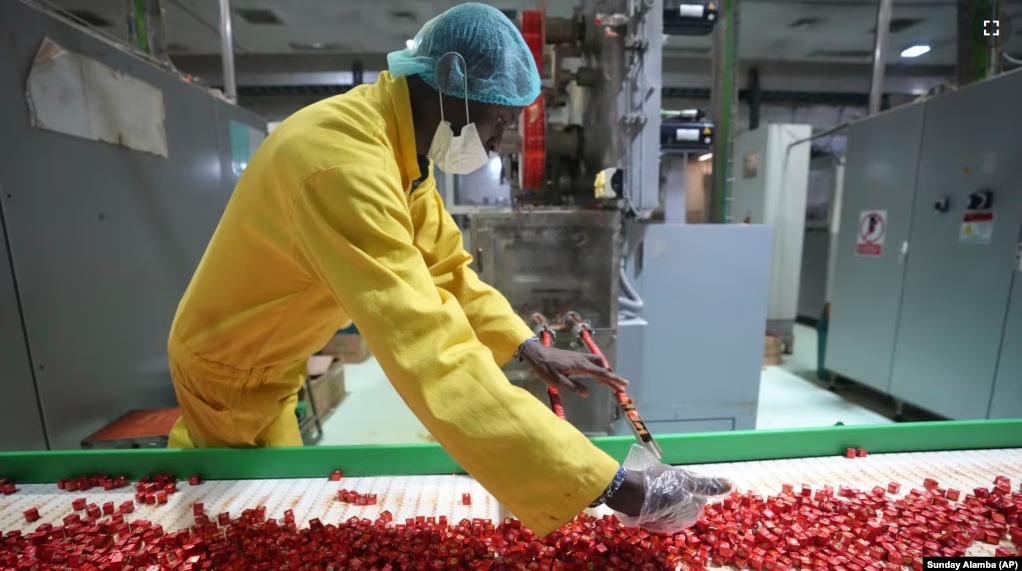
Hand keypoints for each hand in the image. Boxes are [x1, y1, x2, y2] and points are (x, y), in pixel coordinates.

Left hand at [518, 342, 628, 395]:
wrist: (536, 353)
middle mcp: (582, 359)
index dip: (613, 379)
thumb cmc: (545, 368)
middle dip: (612, 376)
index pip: (600, 373)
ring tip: (607, 382)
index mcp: (580, 365)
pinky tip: (594, 375)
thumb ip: (573, 387)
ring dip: (604, 370)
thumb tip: (587, 393)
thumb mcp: (557, 381)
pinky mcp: (575, 356)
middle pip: (602, 366)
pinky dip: (597, 367)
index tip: (623, 384)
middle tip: (619, 387)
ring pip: (598, 361)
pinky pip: (591, 361)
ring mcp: (579, 356)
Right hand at [606, 445, 732, 534]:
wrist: (628, 492)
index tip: (678, 480)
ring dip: (664, 497)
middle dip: (677, 493)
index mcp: (690, 512)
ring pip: (668, 507)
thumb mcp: (687, 480)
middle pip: (683, 503)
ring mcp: (661, 524)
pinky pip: (655, 511)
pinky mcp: (647, 522)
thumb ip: (708, 485)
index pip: (697, 498)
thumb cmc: (660, 484)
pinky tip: (646, 494)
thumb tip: (731, 485)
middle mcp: (678, 522)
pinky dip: (653, 503)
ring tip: (655, 486)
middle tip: (666, 482)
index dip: (689, 486)